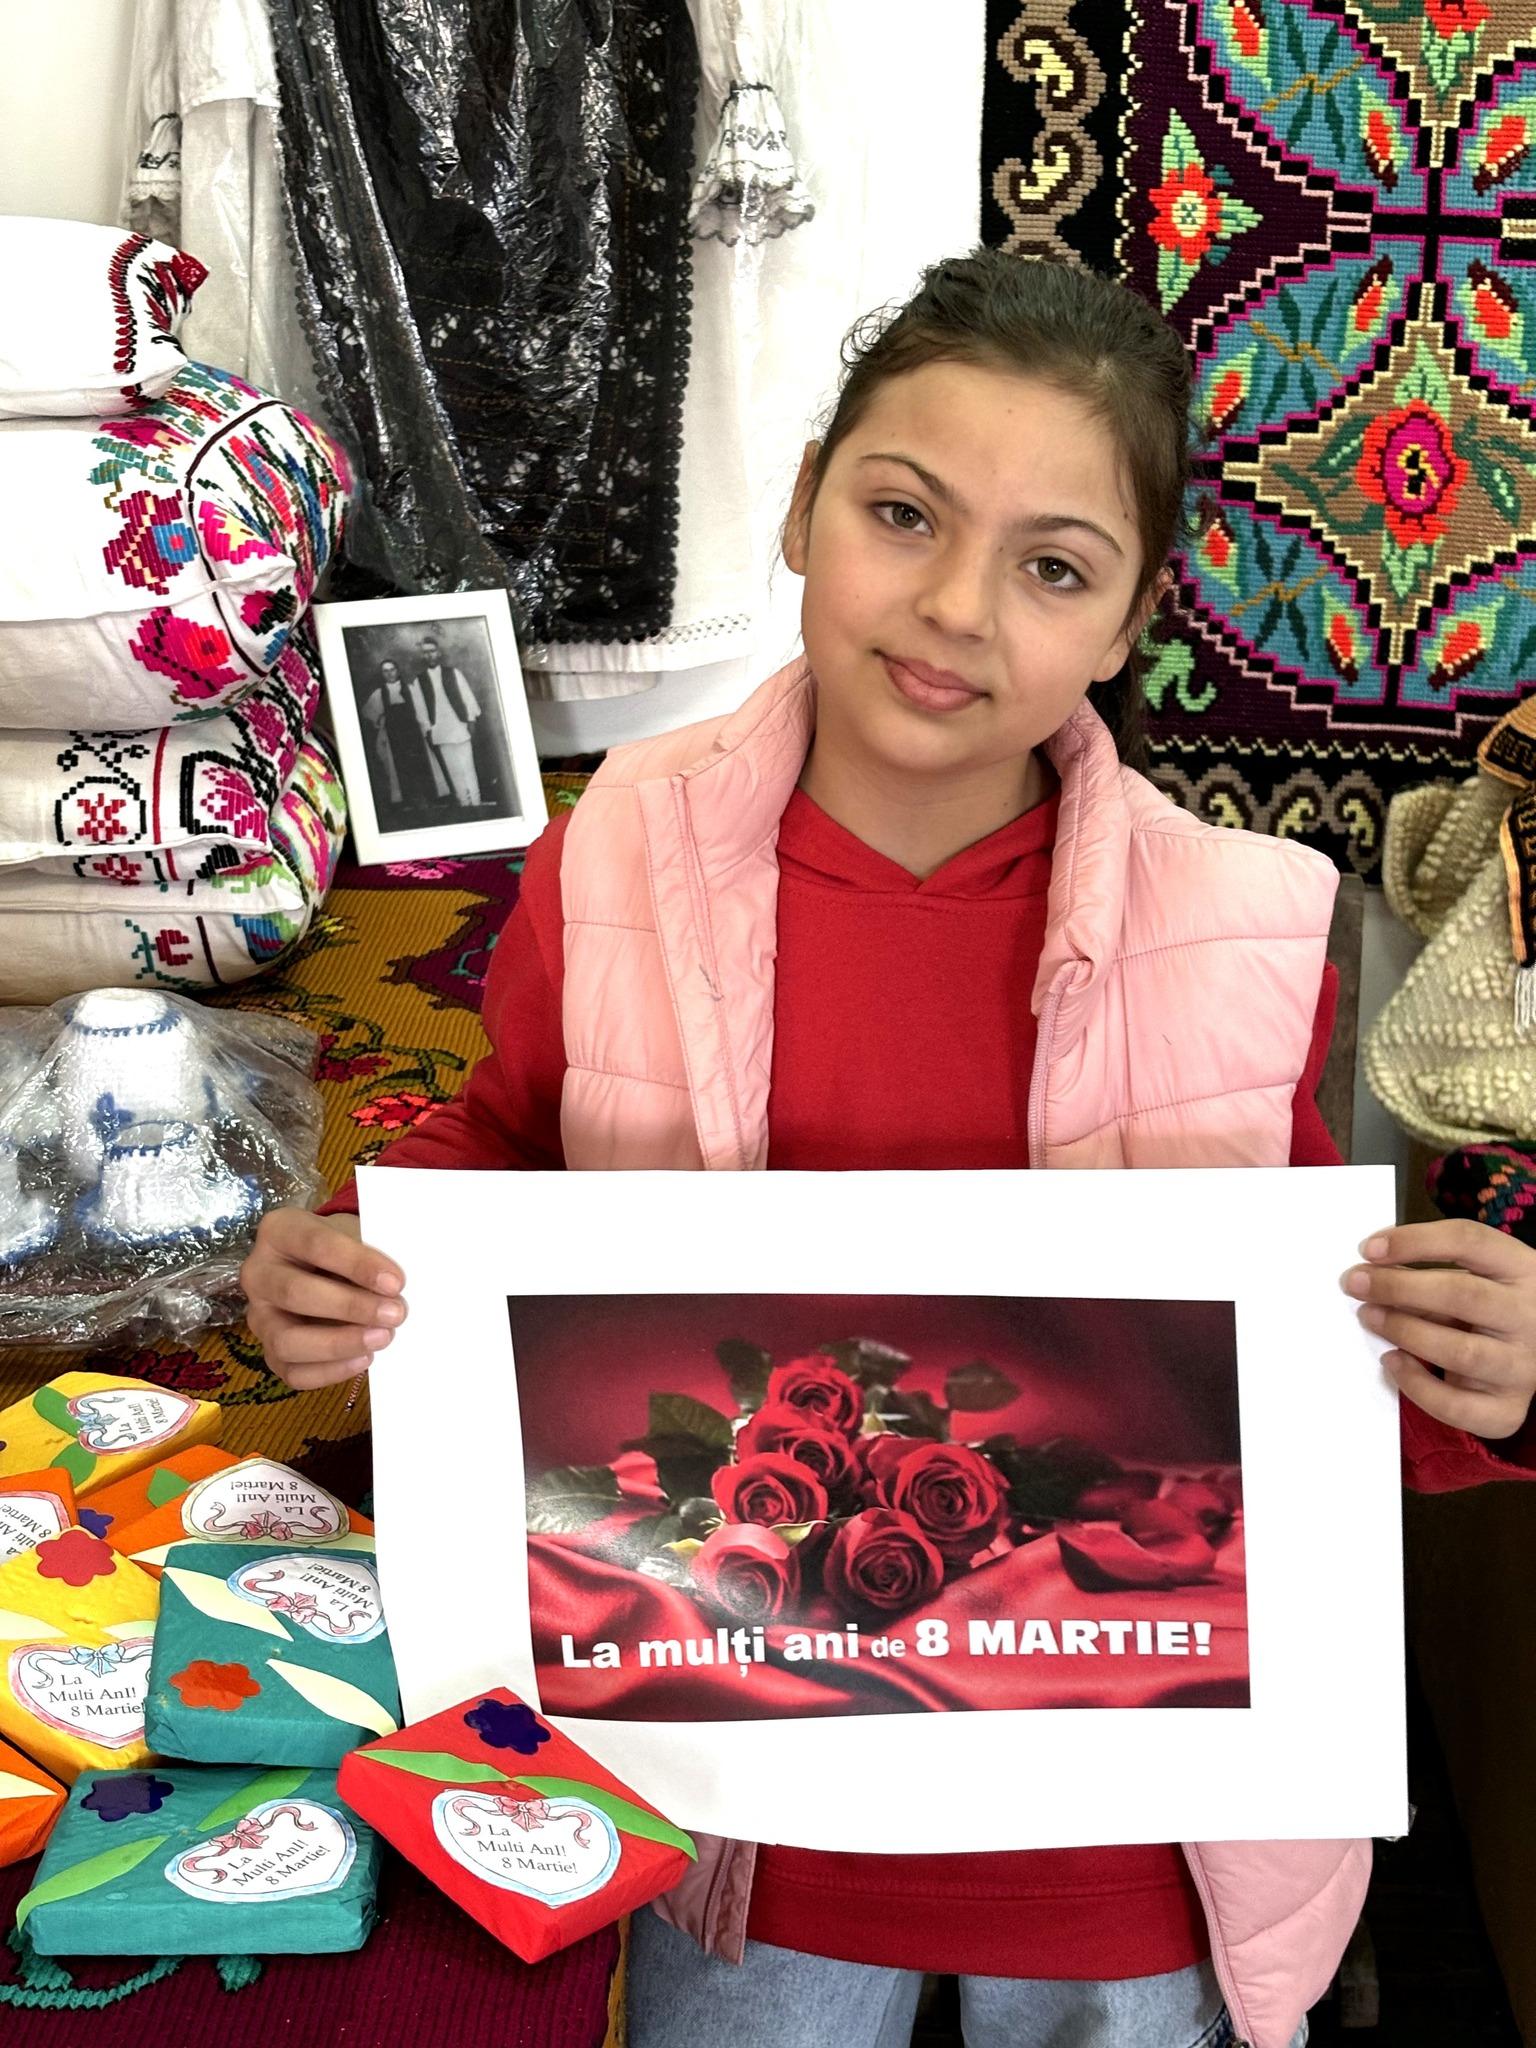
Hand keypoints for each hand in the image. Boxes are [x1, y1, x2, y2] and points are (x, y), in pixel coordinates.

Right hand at [240, 1209, 406, 1390]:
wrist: (328, 1265)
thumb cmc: (345, 1246)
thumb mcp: (356, 1234)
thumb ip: (372, 1252)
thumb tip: (396, 1289)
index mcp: (278, 1231)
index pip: (314, 1244)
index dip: (357, 1264)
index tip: (396, 1282)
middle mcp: (258, 1274)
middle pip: (295, 1293)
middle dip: (350, 1307)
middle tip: (395, 1313)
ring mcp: (259, 1316)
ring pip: (287, 1341)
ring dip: (339, 1343)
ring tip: (382, 1337)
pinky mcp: (269, 1351)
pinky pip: (293, 1372)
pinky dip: (331, 1371)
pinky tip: (364, 1358)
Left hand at [1341, 1221, 1535, 1440]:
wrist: (1534, 1355)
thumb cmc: (1491, 1309)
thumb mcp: (1474, 1280)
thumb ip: (1431, 1275)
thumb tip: (1369, 1276)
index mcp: (1522, 1269)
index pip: (1470, 1241)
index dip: (1415, 1241)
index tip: (1368, 1248)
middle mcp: (1530, 1317)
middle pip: (1463, 1295)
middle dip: (1398, 1287)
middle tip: (1355, 1283)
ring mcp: (1523, 1366)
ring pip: (1461, 1352)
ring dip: (1404, 1332)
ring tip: (1370, 1317)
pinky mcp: (1508, 1409)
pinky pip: (1458, 1406)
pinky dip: (1417, 1387)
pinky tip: (1392, 1362)